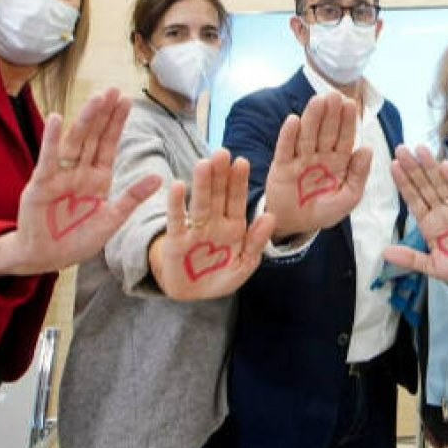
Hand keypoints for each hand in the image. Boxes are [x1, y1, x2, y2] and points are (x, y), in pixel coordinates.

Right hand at [0, 89, 160, 276]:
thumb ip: (132, 198)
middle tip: (114, 89)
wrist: (45, 259)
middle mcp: (79, 172)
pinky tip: (58, 119)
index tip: (127, 99)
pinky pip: (48, 159)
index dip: (117, 122)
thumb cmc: (77, 240)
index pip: (109, 144)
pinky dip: (52, 140)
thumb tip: (159, 177)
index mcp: (97, 179)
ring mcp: (60, 176)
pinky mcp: (41, 185)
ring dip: (85, 120)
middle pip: (93, 137)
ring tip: (96, 98)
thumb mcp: (112, 219)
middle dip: (104, 114)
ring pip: (75, 143)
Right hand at [150, 149, 275, 299]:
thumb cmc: (222, 276)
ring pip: (200, 203)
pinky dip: (176, 204)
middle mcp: (215, 223)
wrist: (195, 295)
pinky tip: (177, 185)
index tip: (242, 162)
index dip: (239, 182)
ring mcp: (196, 230)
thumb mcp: (245, 263)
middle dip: (221, 175)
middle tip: (222, 152)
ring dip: (202, 184)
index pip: (238, 200)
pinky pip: (177, 220)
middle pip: (218, 195)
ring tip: (204, 164)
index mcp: (235, 227)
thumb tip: (271, 217)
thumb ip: (257, 241)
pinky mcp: (177, 240)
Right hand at [263, 92, 371, 239]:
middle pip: (326, 131)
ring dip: (312, 118)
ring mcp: (300, 159)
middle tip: (334, 94)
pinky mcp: (282, 166)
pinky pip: (285, 149)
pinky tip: (293, 120)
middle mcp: (319, 156)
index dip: (347, 121)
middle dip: (331, 114)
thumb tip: (367, 149)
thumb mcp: (348, 198)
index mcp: (338, 161)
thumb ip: (358, 175)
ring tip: (317, 101)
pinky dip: (288, 135)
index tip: (351, 104)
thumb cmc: (323, 211)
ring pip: (307, 135)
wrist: (296, 226)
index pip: (344, 138)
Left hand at [382, 145, 447, 285]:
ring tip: (420, 149)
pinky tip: (445, 165)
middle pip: (424, 187)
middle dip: (413, 169)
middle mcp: (441, 212)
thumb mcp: (433, 267)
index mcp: (429, 224)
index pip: (413, 200)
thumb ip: (411, 259)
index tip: (393, 165)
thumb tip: (385, 252)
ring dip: (431, 167)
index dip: (403, 183)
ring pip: (441, 184)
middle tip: (401, 148)